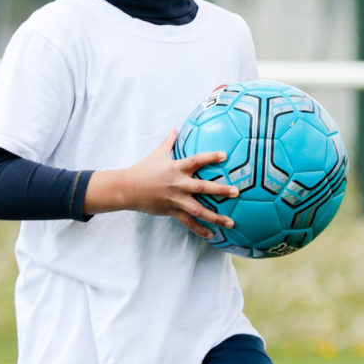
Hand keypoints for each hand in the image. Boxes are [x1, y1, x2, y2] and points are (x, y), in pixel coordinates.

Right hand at [84, 136, 236, 233]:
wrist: (127, 188)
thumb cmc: (144, 169)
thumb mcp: (158, 153)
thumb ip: (169, 141)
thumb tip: (175, 128)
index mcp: (177, 168)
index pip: (196, 160)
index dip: (210, 157)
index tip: (225, 156)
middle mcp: (178, 184)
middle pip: (202, 188)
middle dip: (220, 190)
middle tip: (236, 192)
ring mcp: (176, 199)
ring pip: (198, 210)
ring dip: (216, 217)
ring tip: (231, 222)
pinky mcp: (172, 211)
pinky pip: (188, 222)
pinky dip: (200, 230)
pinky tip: (212, 235)